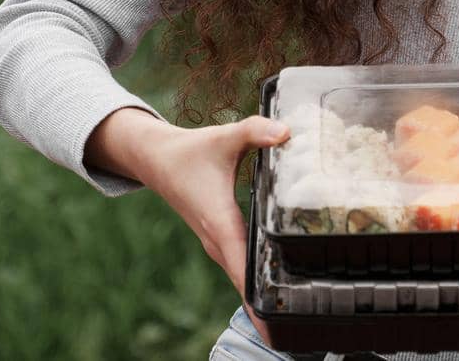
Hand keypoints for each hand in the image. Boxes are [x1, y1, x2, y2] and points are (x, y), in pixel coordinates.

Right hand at [94, 109, 289, 342]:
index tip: (274, 325)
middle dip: (268, 308)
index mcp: (221, 224)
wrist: (157, 160)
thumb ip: (256, 132)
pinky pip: (241, 267)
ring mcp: (217, 244)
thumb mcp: (225, 138)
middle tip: (302, 326)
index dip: (258, 299)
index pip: (243, 269)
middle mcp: (218, 242)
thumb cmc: (192, 151)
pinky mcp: (219, 240)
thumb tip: (287, 131)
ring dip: (263, 295)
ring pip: (243, 278)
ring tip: (295, 316)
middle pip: (246, 284)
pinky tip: (278, 285)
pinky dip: (256, 279)